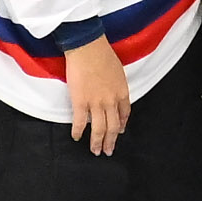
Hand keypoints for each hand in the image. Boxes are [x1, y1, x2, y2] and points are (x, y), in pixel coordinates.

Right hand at [65, 39, 130, 154]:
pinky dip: (78, 132)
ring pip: (99, 129)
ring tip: (96, 151)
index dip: (122, 125)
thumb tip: (113, 90)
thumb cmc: (103, 55)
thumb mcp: (118, 71)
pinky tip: (77, 138)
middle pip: (113, 126)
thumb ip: (117, 85)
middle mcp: (111, 101)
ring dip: (97, 142)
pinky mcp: (80, 101)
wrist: (88, 48)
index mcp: (122, 92)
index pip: (124, 114)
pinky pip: (79, 121)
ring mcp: (96, 103)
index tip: (120, 132)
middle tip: (108, 151)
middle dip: (111, 140)